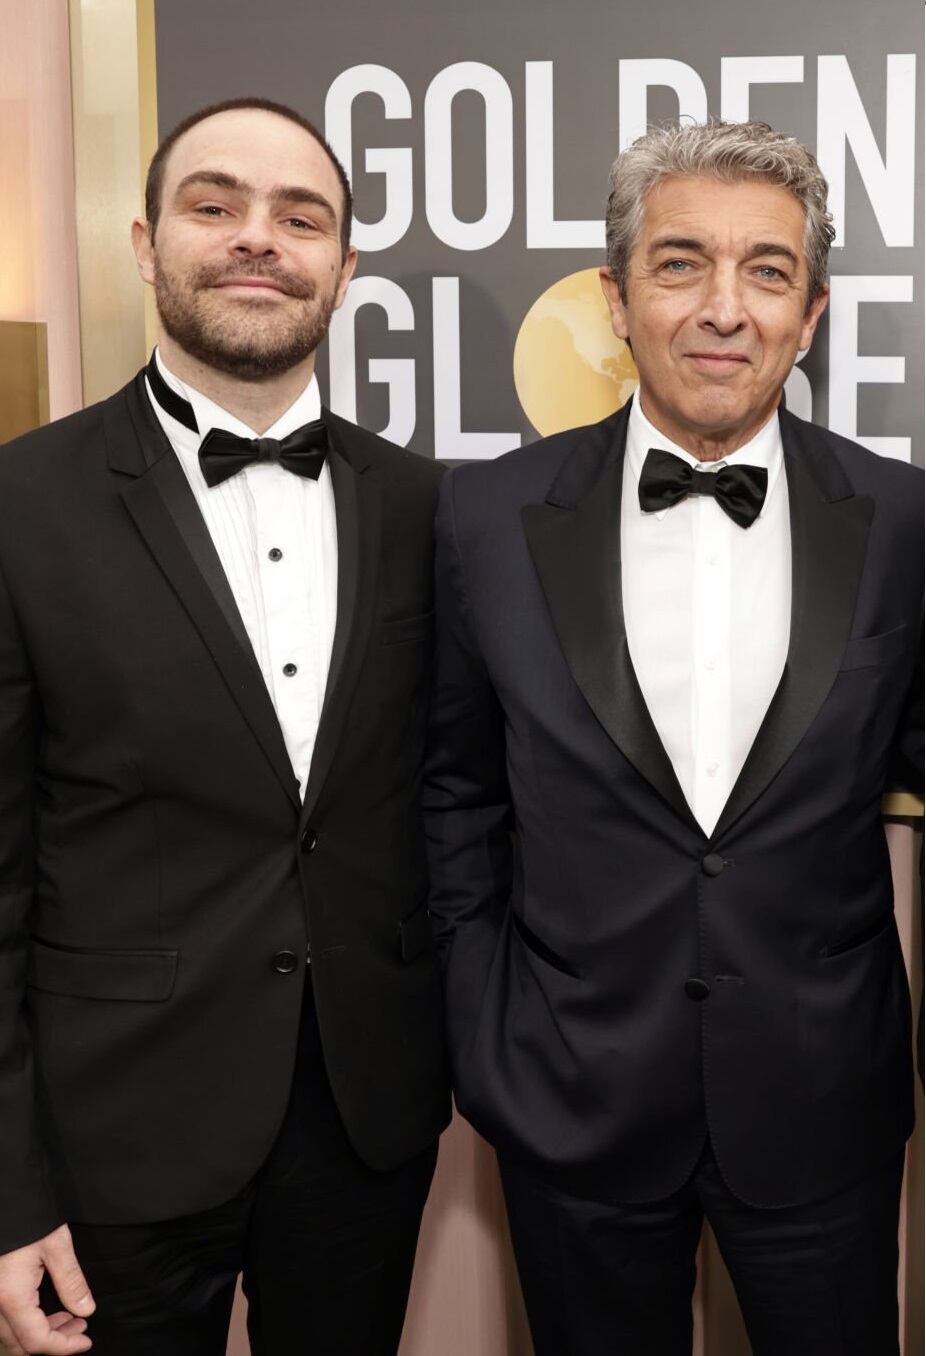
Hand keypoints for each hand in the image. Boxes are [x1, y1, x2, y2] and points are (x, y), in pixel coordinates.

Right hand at [0, 1226, 93, 1353]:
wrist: (5, 1194)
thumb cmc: (28, 1217)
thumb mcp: (56, 1245)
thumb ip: (71, 1281)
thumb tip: (86, 1310)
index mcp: (11, 1297)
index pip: (36, 1341)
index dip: (63, 1348)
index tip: (85, 1342)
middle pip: (21, 1344)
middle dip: (53, 1342)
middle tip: (80, 1329)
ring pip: (11, 1334)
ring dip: (39, 1333)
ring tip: (70, 1319)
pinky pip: (4, 1319)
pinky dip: (26, 1322)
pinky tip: (47, 1310)